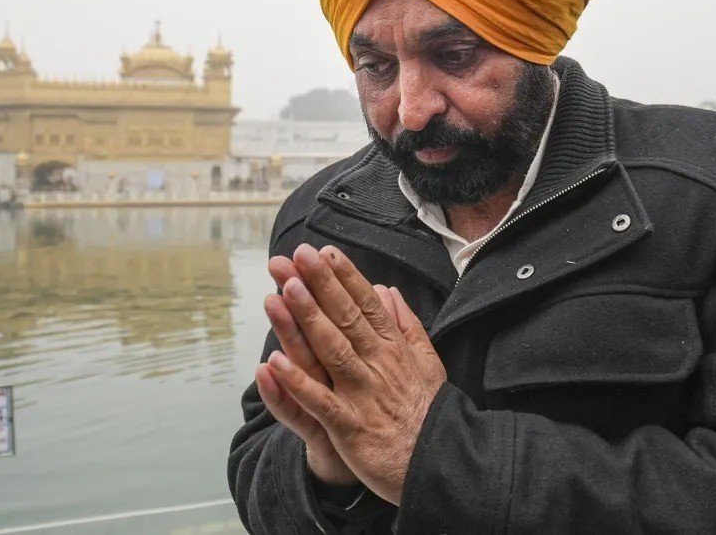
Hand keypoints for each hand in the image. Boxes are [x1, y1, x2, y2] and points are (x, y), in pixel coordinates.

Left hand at [265, 244, 446, 504]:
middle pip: (345, 318)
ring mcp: (362, 394)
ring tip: (284, 290)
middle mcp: (377, 365)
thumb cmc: (430, 414)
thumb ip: (406, 325)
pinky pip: (319, 401)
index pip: (366, 305)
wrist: (441, 464)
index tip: (325, 251)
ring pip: (331, 350)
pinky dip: (297, 383)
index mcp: (393, 350)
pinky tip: (274, 363)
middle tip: (298, 256)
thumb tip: (387, 291)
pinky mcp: (350, 426)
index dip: (345, 277)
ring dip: (307, 320)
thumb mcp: (428, 363)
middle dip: (320, 285)